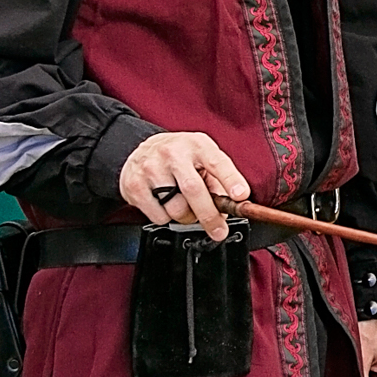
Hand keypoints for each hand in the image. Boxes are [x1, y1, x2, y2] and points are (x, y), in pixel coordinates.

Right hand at [118, 131, 250, 239]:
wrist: (143, 150)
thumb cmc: (180, 156)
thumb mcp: (202, 157)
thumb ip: (218, 179)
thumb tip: (229, 207)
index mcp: (197, 145)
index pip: (216, 162)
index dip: (230, 179)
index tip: (241, 195)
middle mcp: (174, 153)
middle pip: (194, 190)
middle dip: (209, 216)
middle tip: (219, 231)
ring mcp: (152, 168)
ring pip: (176, 208)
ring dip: (186, 217)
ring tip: (185, 206)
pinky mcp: (135, 185)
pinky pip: (159, 216)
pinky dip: (167, 218)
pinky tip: (165, 204)